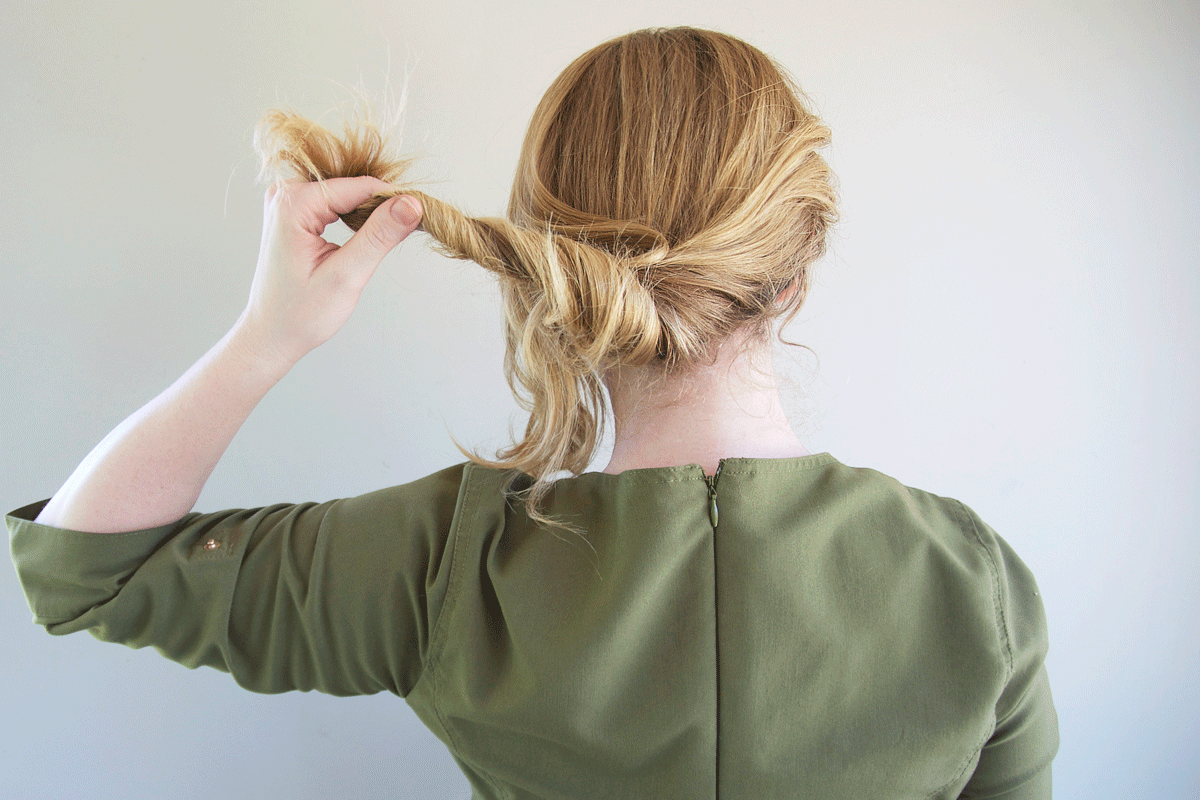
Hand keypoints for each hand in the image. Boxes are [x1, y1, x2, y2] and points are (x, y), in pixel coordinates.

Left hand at [236, 176, 422, 365]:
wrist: (271, 334)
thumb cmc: (300, 314)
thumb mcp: (345, 276)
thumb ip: (378, 236)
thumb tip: (411, 204)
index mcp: (293, 204)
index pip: (359, 186)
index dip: (393, 200)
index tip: (420, 217)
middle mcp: (285, 193)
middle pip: (351, 185)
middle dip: (380, 205)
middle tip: (402, 231)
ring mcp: (287, 201)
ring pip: (345, 191)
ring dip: (368, 211)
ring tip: (381, 239)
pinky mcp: (293, 211)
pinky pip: (334, 201)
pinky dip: (354, 215)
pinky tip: (364, 236)